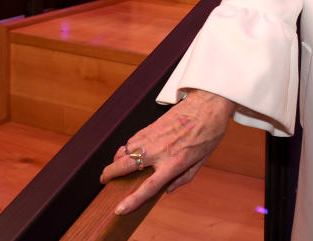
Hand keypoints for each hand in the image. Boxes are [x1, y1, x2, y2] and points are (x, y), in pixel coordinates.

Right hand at [99, 89, 234, 214]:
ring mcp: (153, 137)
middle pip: (125, 165)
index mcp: (175, 162)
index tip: (120, 208)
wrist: (208, 104)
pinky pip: (131, 140)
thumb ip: (184, 177)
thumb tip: (168, 190)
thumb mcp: (202, 160)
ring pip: (124, 151)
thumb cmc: (209, 132)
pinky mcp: (150, 126)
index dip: (133, 200)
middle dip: (109, 174)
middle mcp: (160, 150)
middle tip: (104, 179)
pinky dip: (125, 147)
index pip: (150, 186)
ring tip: (115, 166)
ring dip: (116, 160)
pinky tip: (128, 151)